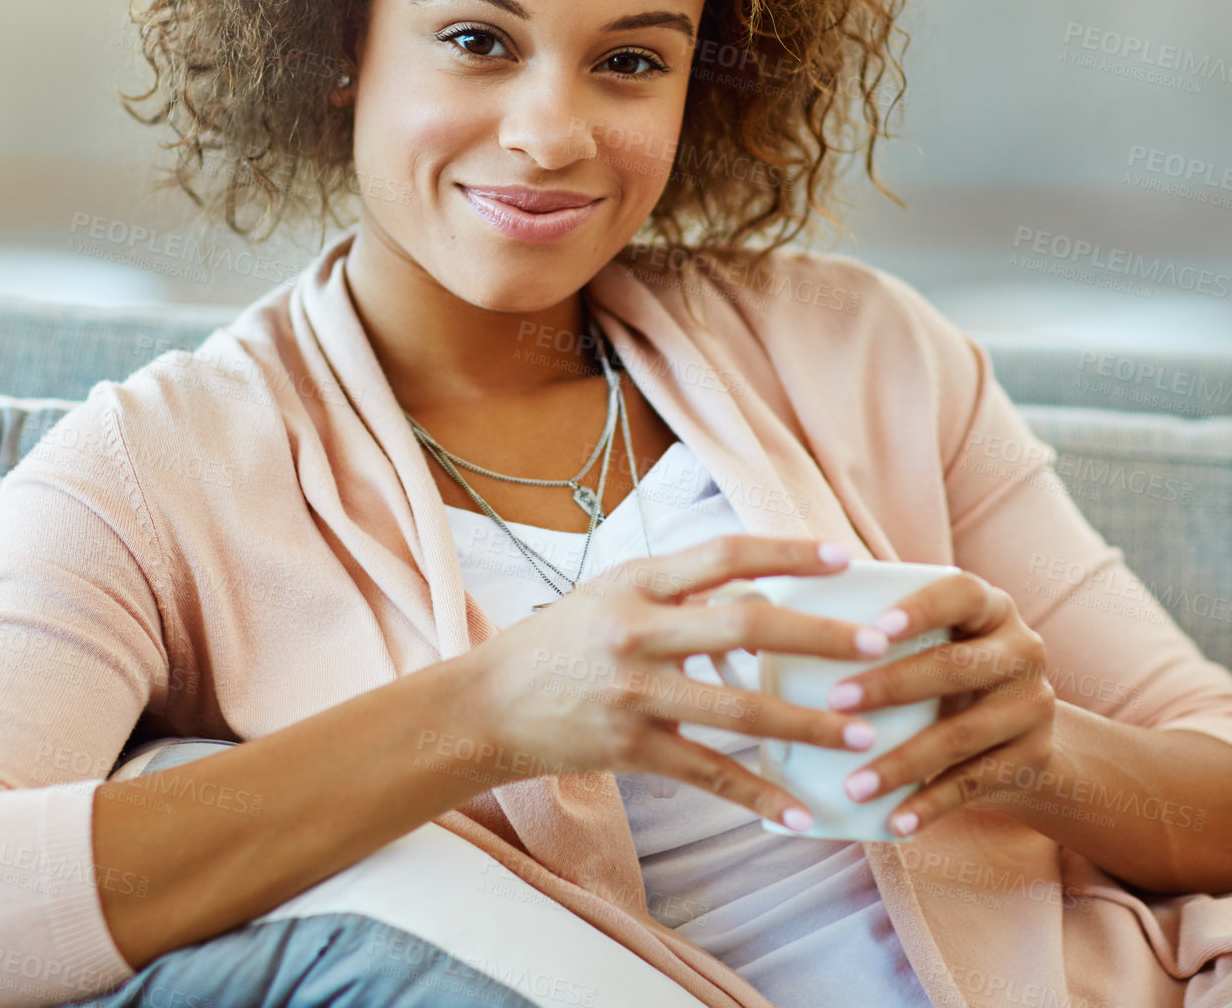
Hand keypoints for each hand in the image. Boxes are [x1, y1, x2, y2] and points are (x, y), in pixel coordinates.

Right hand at [460, 535, 896, 832]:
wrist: (486, 705)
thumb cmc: (558, 642)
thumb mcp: (608, 595)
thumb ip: (675, 591)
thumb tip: (757, 590)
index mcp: (635, 582)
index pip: (723, 554)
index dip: (787, 553)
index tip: (845, 556)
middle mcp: (636, 630)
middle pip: (744, 624)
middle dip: (820, 636)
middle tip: (880, 646)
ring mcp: (633, 691)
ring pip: (739, 707)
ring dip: (807, 721)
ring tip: (863, 734)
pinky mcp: (629, 747)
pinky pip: (706, 772)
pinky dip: (756, 795)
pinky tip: (799, 812)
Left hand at [822, 570, 1055, 835]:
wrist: (1022, 733)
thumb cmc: (941, 670)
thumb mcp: (930, 638)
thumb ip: (874, 627)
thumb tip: (765, 622)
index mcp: (990, 607)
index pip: (960, 593)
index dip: (920, 609)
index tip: (874, 629)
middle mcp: (1021, 650)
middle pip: (955, 667)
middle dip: (892, 686)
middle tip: (836, 702)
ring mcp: (1033, 706)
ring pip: (961, 735)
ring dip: (903, 763)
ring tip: (853, 785)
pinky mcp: (1034, 758)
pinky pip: (975, 784)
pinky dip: (930, 804)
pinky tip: (893, 822)